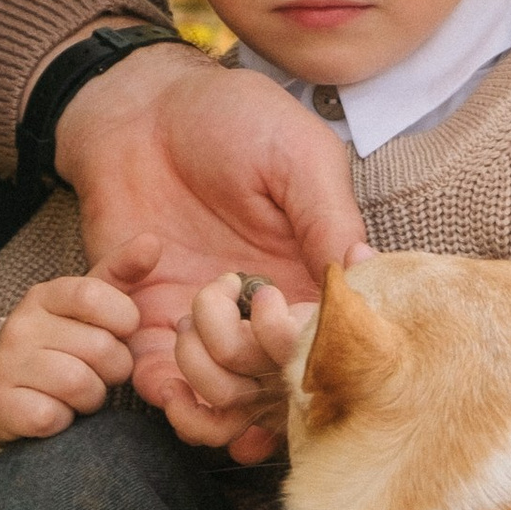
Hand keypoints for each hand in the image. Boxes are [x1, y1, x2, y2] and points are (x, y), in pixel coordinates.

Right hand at [0, 271, 142, 445]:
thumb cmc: (62, 345)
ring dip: (90, 398)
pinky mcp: (0, 405)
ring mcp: (7, 364)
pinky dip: (63, 420)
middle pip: (100, 348)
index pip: (94, 295)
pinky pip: (54, 416)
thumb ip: (121, 272)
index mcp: (44, 295)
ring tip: (76, 393)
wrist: (4, 394)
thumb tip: (153, 241)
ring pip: (80, 385)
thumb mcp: (89, 304)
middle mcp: (20, 325)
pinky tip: (54, 411)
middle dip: (113, 369)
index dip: (123, 320)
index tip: (120, 332)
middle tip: (97, 371)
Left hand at [55, 47, 362, 449]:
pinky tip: (157, 353)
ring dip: (204, 385)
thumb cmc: (231, 119)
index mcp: (312, 277)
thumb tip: (368, 273)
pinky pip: (158, 383)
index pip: (330, 348)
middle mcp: (265, 313)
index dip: (314, 359)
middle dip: (249, 368)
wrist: (142, 107)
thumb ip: (327, 217)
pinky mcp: (150, 321)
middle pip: (275, 390)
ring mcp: (209, 323)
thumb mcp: (296, 155)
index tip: (285, 322)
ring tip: (186, 329)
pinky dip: (159, 388)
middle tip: (222, 299)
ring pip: (220, 402)